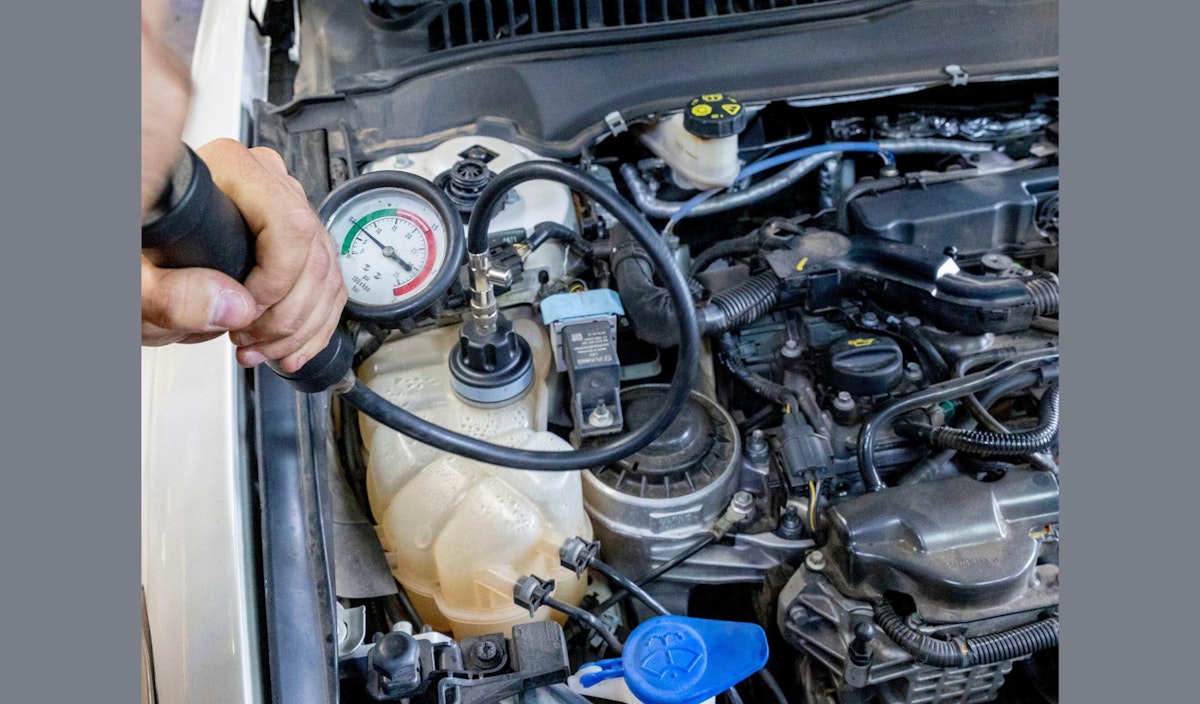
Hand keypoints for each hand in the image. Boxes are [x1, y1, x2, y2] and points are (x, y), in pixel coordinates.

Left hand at [141, 140, 347, 372]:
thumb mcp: (136, 280)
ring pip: (326, 277)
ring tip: (258, 347)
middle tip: (247, 338)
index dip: (277, 282)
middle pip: (314, 256)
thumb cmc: (137, 256)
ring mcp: (288, 210)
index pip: (291, 227)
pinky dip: (312, 328)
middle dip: (287, 315)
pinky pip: (328, 287)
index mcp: (231, 171)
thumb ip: (175, 295)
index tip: (245, 312)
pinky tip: (285, 349)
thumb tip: (237, 306)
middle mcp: (267, 183)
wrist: (140, 262)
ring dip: (299, 328)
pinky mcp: (299, 241)